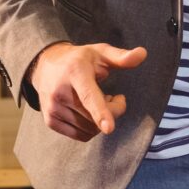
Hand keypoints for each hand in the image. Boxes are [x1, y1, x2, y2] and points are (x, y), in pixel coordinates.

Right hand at [26, 41, 147, 142]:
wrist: (45, 65)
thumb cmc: (80, 60)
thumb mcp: (100, 53)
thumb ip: (121, 57)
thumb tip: (143, 54)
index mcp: (75, 72)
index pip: (89, 96)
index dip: (101, 112)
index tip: (109, 128)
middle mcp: (60, 92)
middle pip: (95, 116)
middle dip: (113, 110)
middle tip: (113, 96)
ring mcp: (53, 108)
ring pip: (90, 129)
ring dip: (101, 121)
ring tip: (99, 101)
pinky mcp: (50, 121)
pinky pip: (81, 135)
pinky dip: (91, 128)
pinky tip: (88, 112)